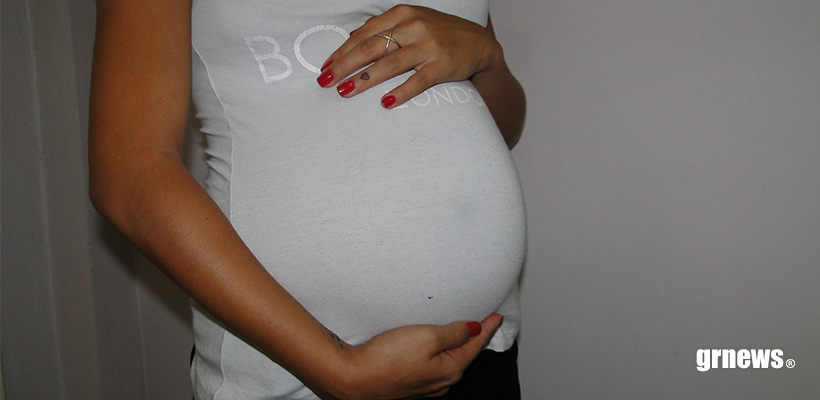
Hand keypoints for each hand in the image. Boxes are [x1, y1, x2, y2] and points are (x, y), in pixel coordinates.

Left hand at [316, 5, 502, 108]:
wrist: (479, 44)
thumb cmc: (439, 34)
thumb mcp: (411, 23)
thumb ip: (384, 30)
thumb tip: (351, 41)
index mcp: (402, 14)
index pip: (364, 35)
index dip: (342, 52)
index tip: (324, 68)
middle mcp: (413, 26)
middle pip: (371, 48)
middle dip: (344, 65)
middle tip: (325, 81)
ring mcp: (429, 45)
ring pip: (390, 64)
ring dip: (365, 79)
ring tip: (345, 92)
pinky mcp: (443, 64)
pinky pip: (418, 80)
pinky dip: (401, 92)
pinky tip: (386, 103)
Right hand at [327, 314, 502, 399]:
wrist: (352, 378)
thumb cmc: (387, 357)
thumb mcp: (426, 337)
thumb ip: (453, 333)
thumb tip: (473, 329)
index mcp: (450, 370)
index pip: (475, 345)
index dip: (487, 328)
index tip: (497, 316)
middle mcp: (440, 383)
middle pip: (464, 356)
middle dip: (474, 340)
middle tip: (485, 323)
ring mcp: (424, 387)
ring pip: (448, 363)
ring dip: (456, 347)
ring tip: (463, 334)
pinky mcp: (408, 385)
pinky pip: (433, 367)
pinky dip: (440, 355)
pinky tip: (436, 350)